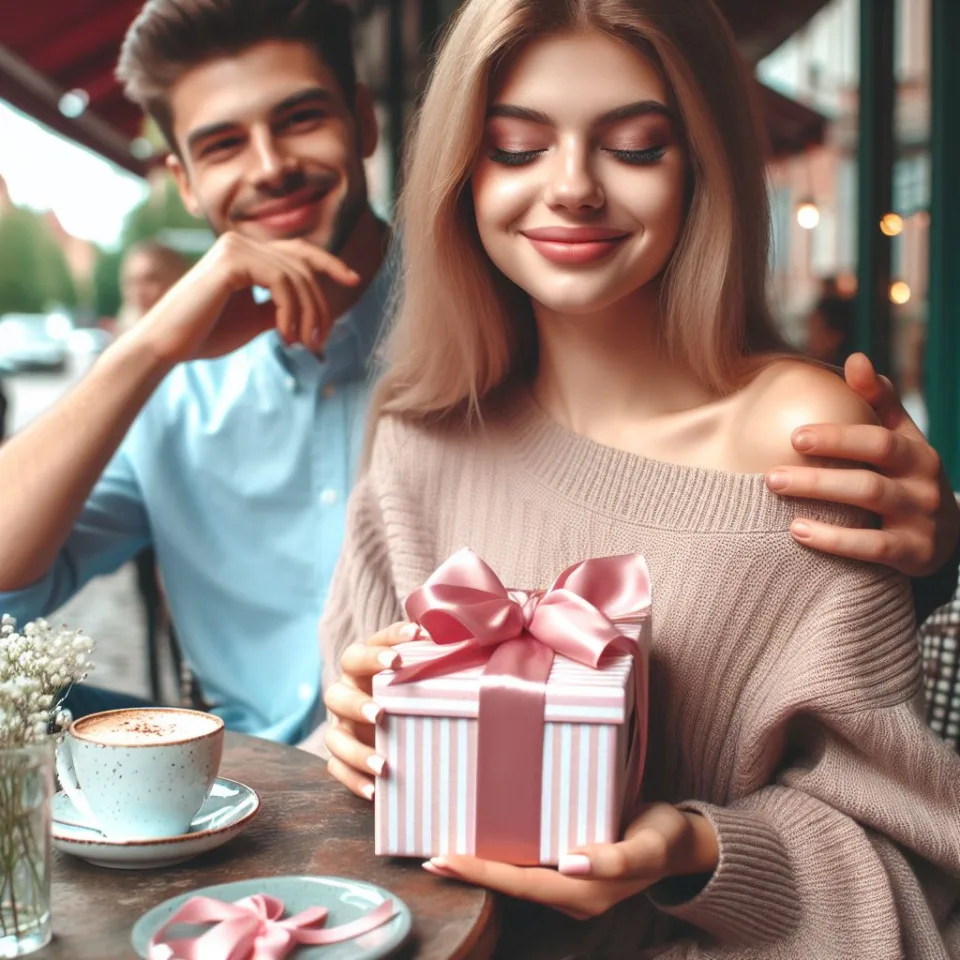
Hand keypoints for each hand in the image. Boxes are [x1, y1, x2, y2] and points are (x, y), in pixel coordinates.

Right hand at [132, 231, 360, 364]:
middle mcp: (240, 242)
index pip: (299, 251)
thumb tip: (313, 310)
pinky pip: (281, 281)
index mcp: (247, 253)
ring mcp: (234, 246)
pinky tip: (285, 336)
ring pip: (296, 276)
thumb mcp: (255, 319)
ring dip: (307, 315)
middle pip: (303, 266)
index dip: (329, 263)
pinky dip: (291, 312)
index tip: (353, 280)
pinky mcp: (230, 259)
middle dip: (320, 306)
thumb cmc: (206, 334)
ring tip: (302, 344)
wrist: (167, 346)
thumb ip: (281, 307)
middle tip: (319, 341)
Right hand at [322, 621, 419, 799]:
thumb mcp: (419, 671)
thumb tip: (452, 638)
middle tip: (380, 713)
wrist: (397, 723)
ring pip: (334, 737)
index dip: (385, 644)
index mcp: (362, 667)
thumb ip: (430, 655)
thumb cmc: (410, 688)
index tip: (414, 639)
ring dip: (356, 751)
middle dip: (357, 703)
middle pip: (336, 693)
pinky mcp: (341, 754)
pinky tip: (375, 791)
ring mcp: (342, 725)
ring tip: (383, 765)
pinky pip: (337, 768)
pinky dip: (354, 780)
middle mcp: (347, 693)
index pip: (364, 650)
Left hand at [421, 804, 717, 920]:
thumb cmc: (665, 838)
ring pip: (518, 877)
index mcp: (585, 892)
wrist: (683, 842)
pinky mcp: (572, 867)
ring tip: (447, 850)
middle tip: (431, 856)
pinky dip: (503, 855)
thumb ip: (615, 858)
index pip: (521, 883)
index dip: (481, 872)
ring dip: (483, 866)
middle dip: (471, 872)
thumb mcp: (649, 845)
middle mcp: (571, 892)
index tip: (445, 859)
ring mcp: (570, 883)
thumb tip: (571, 864)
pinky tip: (486, 840)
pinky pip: (530, 865)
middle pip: (511, 884)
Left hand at [766, 353, 959, 576]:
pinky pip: (873, 548)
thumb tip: (855, 358)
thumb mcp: (899, 438)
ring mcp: (921, 520)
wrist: (943, 535)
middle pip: (869, 474)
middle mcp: (923, 484)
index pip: (877, 439)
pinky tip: (798, 531)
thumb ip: (878, 400)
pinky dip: (835, 540)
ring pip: (869, 505)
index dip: (837, 436)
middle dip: (818, 473)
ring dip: (820, 498)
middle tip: (770, 475)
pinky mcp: (915, 554)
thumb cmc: (904, 474)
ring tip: (778, 494)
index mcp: (916, 452)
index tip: (794, 435)